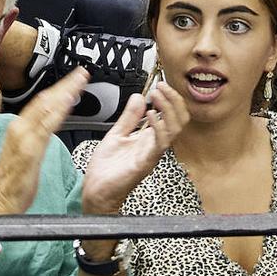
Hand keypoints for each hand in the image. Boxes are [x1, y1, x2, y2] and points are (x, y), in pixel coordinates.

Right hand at [0, 68, 88, 214]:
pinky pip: (47, 125)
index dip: (57, 88)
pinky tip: (69, 101)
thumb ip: (35, 135)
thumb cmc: (12, 181)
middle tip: (81, 72)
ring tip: (80, 80)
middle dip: (64, 84)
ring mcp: (25, 138)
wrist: (1, 200)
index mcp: (18, 128)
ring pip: (46, 108)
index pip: (40, 101)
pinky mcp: (30, 149)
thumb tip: (48, 124)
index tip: (72, 79)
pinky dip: (58, 111)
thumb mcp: (24, 151)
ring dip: (64, 92)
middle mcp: (20, 129)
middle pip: (45, 99)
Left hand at [81, 80, 187, 213]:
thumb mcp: (116, 134)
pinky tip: (150, 115)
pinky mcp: (145, 162)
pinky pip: (159, 144)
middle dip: (173, 100)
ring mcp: (152, 154)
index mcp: (149, 138)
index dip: (170, 98)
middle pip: (179, 120)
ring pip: (174, 130)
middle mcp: (154, 145)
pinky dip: (157, 127)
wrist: (97, 190)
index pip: (171, 115)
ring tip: (157, 96)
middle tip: (161, 87)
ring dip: (167, 109)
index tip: (159, 85)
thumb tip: (138, 97)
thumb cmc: (107, 168)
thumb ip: (129, 117)